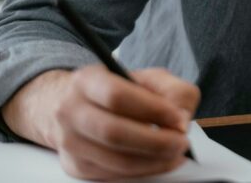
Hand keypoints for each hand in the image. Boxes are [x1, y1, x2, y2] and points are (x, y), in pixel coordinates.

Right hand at [1, 66, 199, 180]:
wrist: (75, 106)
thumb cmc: (118, 91)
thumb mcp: (147, 78)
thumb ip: (173, 90)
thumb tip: (181, 119)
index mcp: (87, 80)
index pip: (117, 96)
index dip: (153, 109)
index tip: (179, 118)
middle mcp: (70, 111)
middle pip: (113, 132)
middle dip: (156, 142)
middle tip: (181, 142)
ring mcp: (69, 141)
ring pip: (114, 160)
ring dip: (152, 161)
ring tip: (175, 154)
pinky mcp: (75, 166)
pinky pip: (111, 175)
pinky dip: (141, 171)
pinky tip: (159, 162)